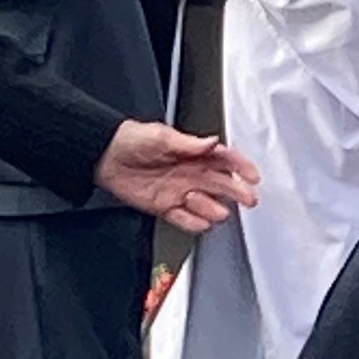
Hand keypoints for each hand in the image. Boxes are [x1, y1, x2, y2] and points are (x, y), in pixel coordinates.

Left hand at [94, 121, 260, 230]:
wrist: (106, 157)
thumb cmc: (132, 140)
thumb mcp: (161, 136)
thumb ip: (188, 143)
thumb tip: (212, 143)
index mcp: (194, 154)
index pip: (225, 160)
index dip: (241, 167)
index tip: (252, 175)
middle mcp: (191, 174)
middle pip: (223, 185)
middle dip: (238, 191)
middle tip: (248, 198)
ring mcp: (180, 192)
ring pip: (208, 205)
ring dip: (213, 208)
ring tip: (212, 207)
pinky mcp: (167, 207)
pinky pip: (186, 219)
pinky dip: (194, 222)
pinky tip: (199, 221)